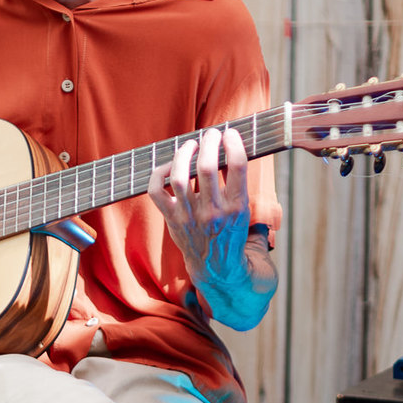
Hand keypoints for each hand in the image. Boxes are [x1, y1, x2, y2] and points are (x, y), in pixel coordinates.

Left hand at [148, 126, 251, 283]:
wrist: (217, 269)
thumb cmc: (232, 234)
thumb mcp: (246, 211)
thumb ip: (239, 184)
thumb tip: (233, 150)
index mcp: (237, 207)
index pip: (237, 165)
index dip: (234, 143)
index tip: (231, 133)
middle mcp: (213, 212)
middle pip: (207, 166)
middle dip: (209, 142)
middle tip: (211, 134)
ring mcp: (190, 216)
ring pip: (180, 176)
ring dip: (184, 153)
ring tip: (191, 144)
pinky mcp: (173, 219)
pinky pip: (157, 191)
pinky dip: (159, 173)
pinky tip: (170, 165)